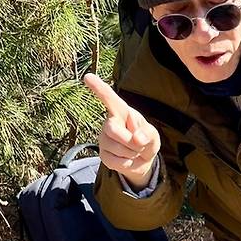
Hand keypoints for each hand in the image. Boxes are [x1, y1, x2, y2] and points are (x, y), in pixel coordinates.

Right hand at [84, 73, 160, 190]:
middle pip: (112, 129)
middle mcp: (109, 123)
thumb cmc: (146, 141)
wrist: (143, 161)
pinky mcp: (103, 156)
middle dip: (130, 140)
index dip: (99, 89)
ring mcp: (104, 140)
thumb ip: (148, 134)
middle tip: (140, 144)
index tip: (88, 77)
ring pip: (116, 148)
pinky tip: (128, 159)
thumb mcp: (153, 135)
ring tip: (135, 151)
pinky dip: (128, 163)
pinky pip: (116, 161)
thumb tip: (137, 138)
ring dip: (132, 153)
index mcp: (122, 113)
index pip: (110, 99)